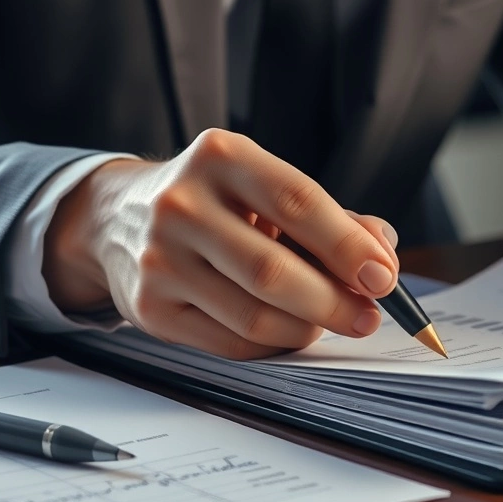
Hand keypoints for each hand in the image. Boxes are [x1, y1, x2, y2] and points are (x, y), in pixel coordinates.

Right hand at [41, 129, 400, 359]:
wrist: (119, 217)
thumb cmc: (215, 201)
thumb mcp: (265, 186)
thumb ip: (331, 217)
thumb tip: (382, 257)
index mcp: (221, 156)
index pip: (297, 201)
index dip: (347, 245)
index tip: (383, 277)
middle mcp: (182, 203)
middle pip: (273, 270)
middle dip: (333, 302)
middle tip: (367, 316)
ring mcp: (160, 258)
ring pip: (252, 315)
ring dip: (305, 329)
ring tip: (327, 322)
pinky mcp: (149, 307)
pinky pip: (228, 342)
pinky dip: (271, 345)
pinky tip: (287, 331)